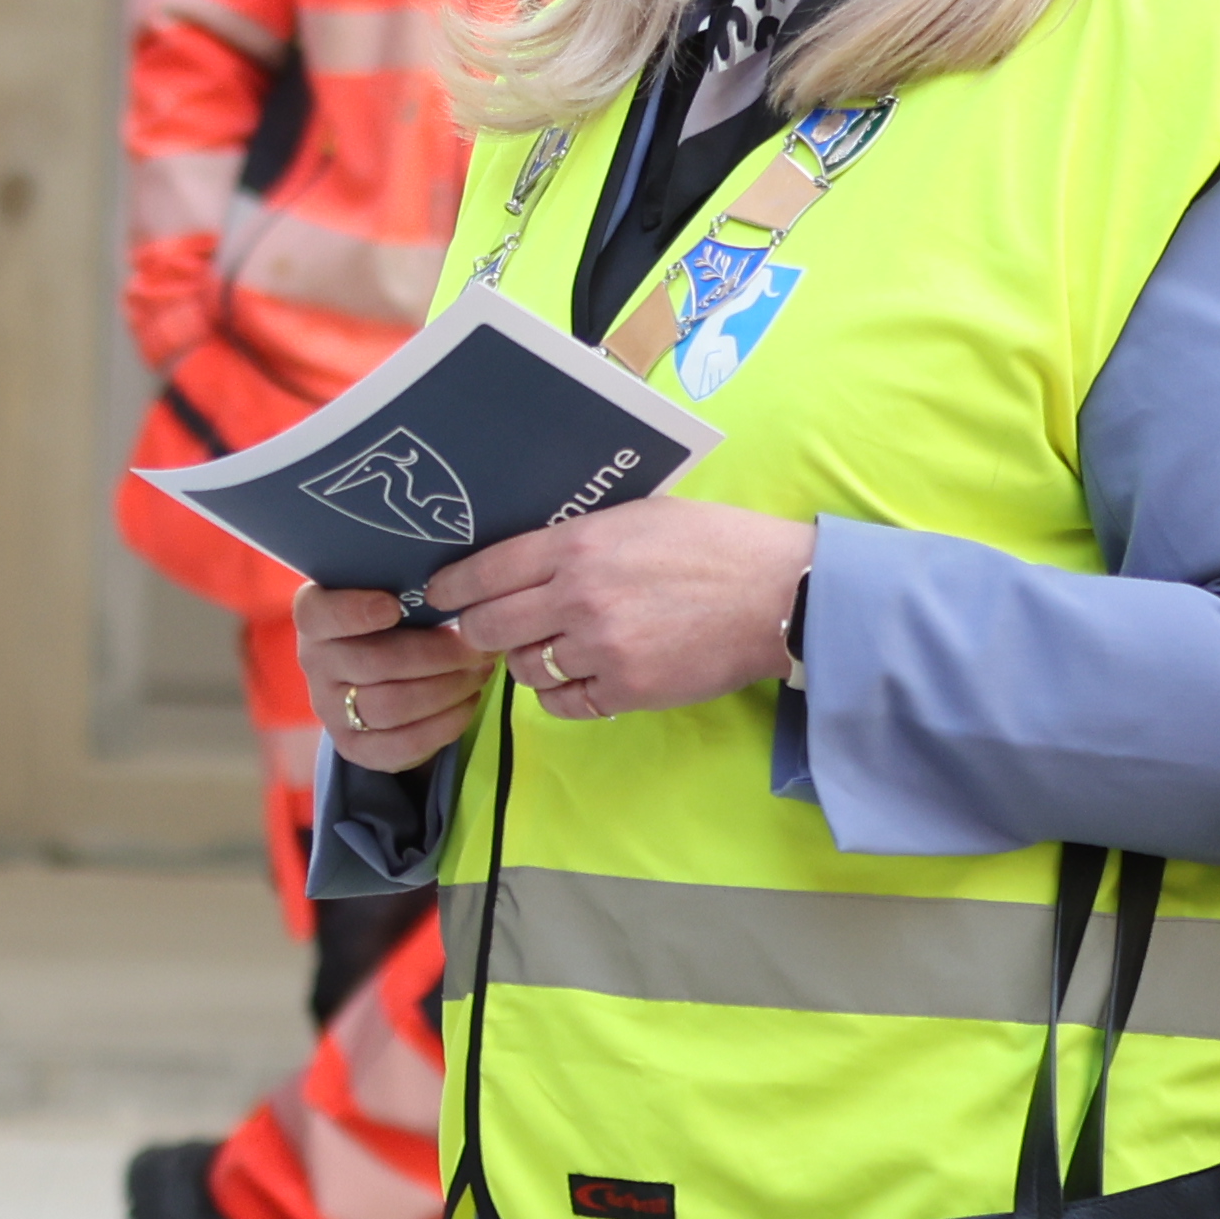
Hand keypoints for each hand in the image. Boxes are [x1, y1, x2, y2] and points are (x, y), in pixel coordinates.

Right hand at [288, 573, 478, 771]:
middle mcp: (315, 663)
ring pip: (390, 706)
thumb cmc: (397, 620)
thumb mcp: (393, 593)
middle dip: (437, 655)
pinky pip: (400, 745)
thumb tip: (460, 592)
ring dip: (447, 689)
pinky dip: (444, 725)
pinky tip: (468, 702)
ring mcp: (330, 709)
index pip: (318, 614)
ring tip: (478, 672)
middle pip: (373, 663)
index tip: (393, 606)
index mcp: (316, 616)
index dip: (353, 612)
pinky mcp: (352, 746)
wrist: (385, 675)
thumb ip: (410, 587)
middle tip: (477, 646)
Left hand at [415, 496, 819, 723]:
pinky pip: (562, 703)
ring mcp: (601, 648)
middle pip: (489, 627)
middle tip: (488, 629)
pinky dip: (561, 694)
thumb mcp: (640, 515)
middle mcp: (579, 596)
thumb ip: (579, 535)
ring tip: (548, 649)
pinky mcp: (627, 691)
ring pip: (523, 668)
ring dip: (527, 661)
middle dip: (481, 629)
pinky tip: (577, 677)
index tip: (439, 595)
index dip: (452, 587)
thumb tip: (524, 554)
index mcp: (580, 543)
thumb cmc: (715, 543)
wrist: (780, 594)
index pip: (485, 570)